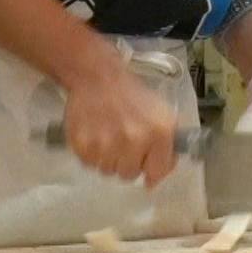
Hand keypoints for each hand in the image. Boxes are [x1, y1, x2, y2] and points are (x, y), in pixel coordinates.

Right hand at [61, 62, 180, 186]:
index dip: (151, 169)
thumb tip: (159, 174)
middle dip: (127, 162)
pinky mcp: (83, 145)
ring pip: (107, 171)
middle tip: (123, 142)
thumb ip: (168, 146)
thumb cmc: (132, 96)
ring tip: (108, 136)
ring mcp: (106, 145)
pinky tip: (95, 135)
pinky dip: (91, 153)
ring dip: (108, 158)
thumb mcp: (162, 114)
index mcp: (158, 132)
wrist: (98, 77)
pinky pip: (89, 164)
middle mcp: (134, 141)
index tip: (145, 162)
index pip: (156, 173)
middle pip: (129, 175)